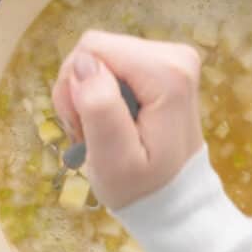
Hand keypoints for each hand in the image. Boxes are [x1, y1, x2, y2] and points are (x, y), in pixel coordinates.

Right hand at [52, 31, 204, 208]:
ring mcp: (171, 58)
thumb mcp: (114, 161)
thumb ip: (99, 108)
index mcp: (166, 73)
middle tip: (91, 132)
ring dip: (88, 93)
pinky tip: (112, 121)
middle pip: (95, 50)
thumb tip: (83, 62)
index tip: (86, 127)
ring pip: (99, 56)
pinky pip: (111, 63)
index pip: (92, 49)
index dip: (76, 86)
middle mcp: (174, 56)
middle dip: (80, 89)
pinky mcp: (162, 64)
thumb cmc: (143, 188)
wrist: (176, 202)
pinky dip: (101, 92)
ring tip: (102, 131)